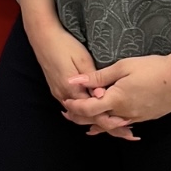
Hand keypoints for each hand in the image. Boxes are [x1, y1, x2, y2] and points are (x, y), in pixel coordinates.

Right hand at [26, 21, 137, 140]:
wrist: (42, 37)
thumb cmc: (64, 45)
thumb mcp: (82, 59)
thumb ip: (93, 79)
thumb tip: (103, 95)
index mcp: (71, 89)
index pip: (93, 112)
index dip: (110, 120)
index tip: (127, 124)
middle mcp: (64, 96)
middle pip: (87, 118)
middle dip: (108, 126)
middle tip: (128, 134)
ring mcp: (59, 94)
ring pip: (80, 115)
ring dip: (98, 121)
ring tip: (118, 127)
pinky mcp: (58, 90)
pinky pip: (74, 108)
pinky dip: (87, 114)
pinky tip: (98, 116)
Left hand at [62, 30, 170, 133]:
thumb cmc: (153, 68)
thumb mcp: (122, 67)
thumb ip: (97, 76)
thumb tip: (74, 81)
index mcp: (116, 100)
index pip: (88, 109)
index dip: (75, 107)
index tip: (65, 102)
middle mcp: (125, 113)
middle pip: (97, 120)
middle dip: (81, 118)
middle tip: (67, 113)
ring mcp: (136, 117)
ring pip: (110, 124)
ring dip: (95, 122)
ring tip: (82, 120)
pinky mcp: (146, 117)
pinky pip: (123, 124)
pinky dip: (111, 123)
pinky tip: (107, 120)